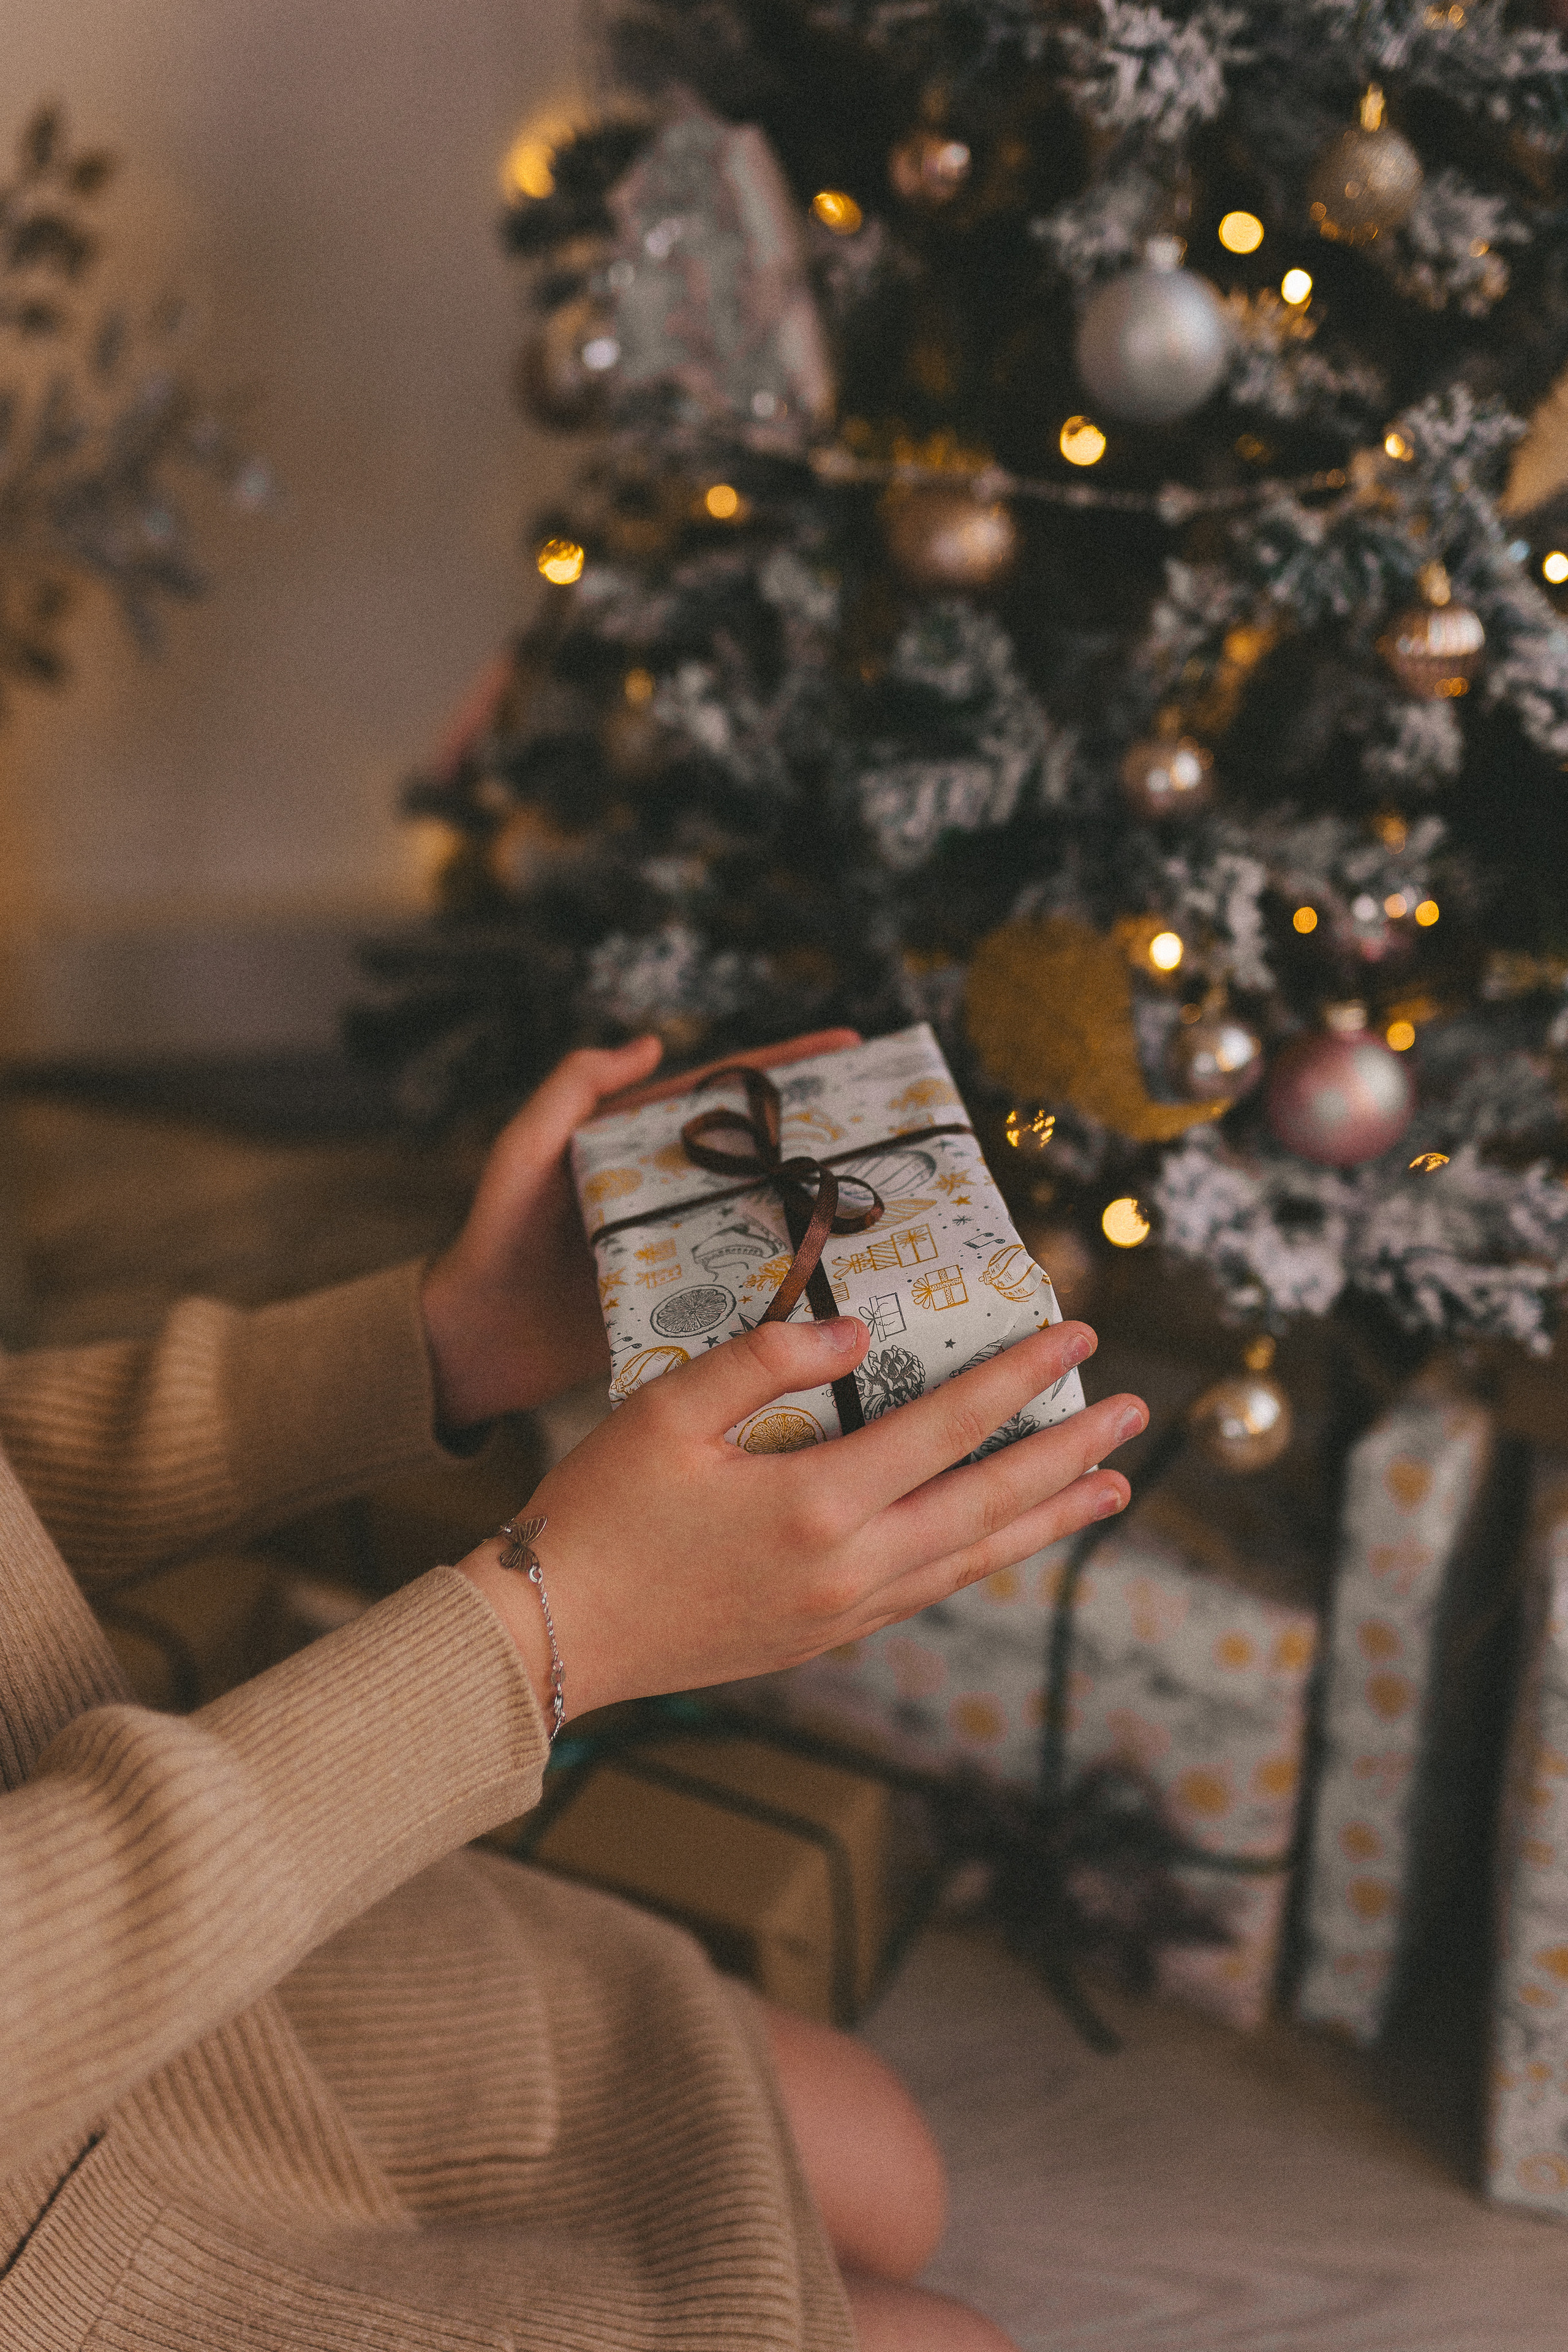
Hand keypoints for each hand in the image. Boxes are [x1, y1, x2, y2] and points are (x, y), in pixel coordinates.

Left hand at [420, 1029, 862, 1427]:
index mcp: (644, 1146)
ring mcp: (683, 1248)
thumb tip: (650, 1042)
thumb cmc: (489, 1241)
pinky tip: (846, 1285)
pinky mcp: (685, 1304)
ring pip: (766, 1217)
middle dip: (829, 1134)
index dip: (788, 1067)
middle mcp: (672, 1192)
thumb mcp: (524, 1155)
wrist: (469, 1344)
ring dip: (823, 1208)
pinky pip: (749, 1285)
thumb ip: (572, 1093)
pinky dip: (795, 1281)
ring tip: (892, 1200)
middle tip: (899, 1128)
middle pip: (764, 1153)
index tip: (852, 1049)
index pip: (727, 1094)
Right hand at [458, 1315, 1145, 1721]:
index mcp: (816, 1503)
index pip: (948, 1427)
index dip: (1020, 1378)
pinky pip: (927, 1592)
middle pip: (989, 1505)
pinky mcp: (820, 1639)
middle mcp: (848, 1568)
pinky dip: (981, 1559)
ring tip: (1109, 1491)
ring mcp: (840, 1614)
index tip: (1079, 1336)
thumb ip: (764, 1360)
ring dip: (1046, 1521)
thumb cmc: (597, 1510)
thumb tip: (857, 1333)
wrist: (549, 1635)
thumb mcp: (667, 1411)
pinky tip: (1000, 1539)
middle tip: (1137, 1417)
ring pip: (972, 1560)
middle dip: (1069, 1456)